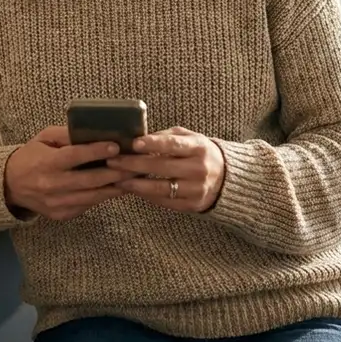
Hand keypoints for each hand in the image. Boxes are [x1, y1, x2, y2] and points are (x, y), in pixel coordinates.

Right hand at [3, 126, 131, 220]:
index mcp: (47, 162)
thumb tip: (95, 133)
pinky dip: (102, 197)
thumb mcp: (44, 138)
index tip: (116, 147)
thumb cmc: (31, 156)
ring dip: (115, 188)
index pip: (74, 156)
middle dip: (116, 173)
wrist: (10, 186)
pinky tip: (115, 188)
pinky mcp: (61, 214)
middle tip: (135, 165)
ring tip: (132, 179)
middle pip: (90, 180)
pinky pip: (87, 205)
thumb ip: (66, 135)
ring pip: (93, 197)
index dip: (96, 152)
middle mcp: (52, 185)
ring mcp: (57, 203)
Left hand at [107, 127, 225, 212]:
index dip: (153, 144)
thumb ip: (168, 137)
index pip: (173, 145)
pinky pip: (165, 202)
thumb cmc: (200, 153)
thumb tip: (141, 138)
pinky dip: (147, 196)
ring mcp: (197, 189)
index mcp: (199, 148)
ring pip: (160, 188)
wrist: (226, 178)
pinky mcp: (193, 205)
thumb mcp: (190, 138)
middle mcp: (199, 169)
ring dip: (136, 184)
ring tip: (117, 179)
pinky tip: (133, 189)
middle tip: (113, 161)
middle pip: (161, 167)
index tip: (134, 144)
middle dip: (134, 164)